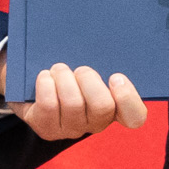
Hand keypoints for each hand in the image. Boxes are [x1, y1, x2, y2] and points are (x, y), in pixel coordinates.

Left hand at [8, 63, 146, 139]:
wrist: (34, 83)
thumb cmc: (69, 69)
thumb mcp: (88, 63)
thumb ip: (102, 59)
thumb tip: (104, 39)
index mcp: (114, 107)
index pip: (135, 116)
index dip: (128, 98)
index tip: (115, 76)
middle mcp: (96, 123)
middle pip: (102, 106)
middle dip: (89, 79)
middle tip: (80, 69)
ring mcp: (72, 129)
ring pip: (73, 104)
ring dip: (64, 78)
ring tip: (58, 69)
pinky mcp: (48, 129)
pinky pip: (49, 106)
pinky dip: (46, 85)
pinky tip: (45, 77)